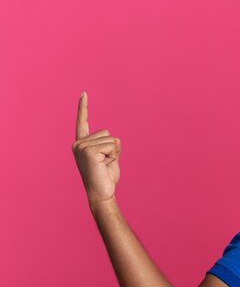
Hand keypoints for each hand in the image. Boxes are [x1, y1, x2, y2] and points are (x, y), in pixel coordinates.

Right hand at [72, 91, 120, 206]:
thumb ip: (110, 146)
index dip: (83, 107)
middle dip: (113, 147)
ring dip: (114, 153)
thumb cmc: (106, 178)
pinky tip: (104, 165)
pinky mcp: (89, 151)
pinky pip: (113, 145)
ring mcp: (82, 147)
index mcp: (82, 143)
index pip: (83, 121)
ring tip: (104, 165)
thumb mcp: (110, 158)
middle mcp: (78, 143)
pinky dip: (114, 155)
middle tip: (105, 163)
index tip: (84, 93)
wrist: (102, 193)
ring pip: (112, 139)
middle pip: (108, 133)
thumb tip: (115, 140)